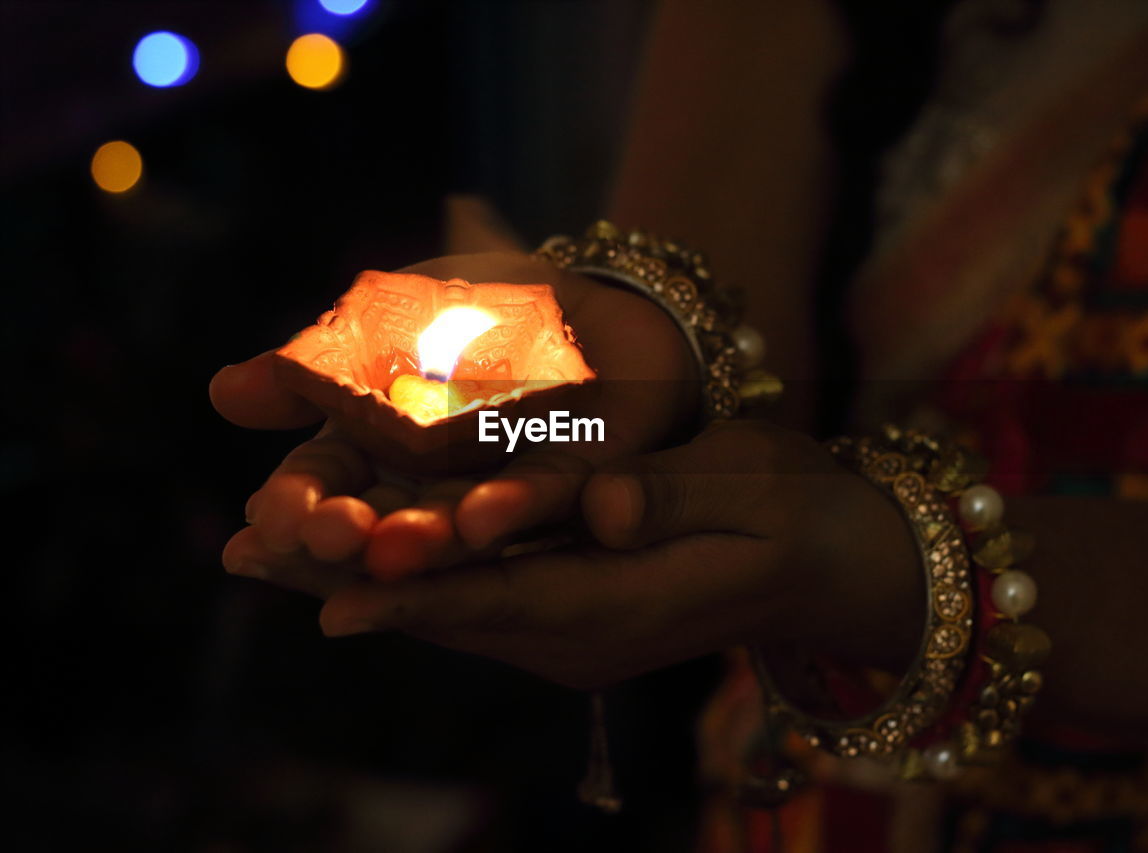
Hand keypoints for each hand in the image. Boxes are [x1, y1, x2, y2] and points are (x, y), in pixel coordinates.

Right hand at [212, 250, 697, 578]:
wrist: (587, 296)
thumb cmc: (473, 313)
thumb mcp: (385, 321)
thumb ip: (315, 364)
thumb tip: (223, 393)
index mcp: (378, 447)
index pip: (323, 484)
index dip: (295, 503)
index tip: (266, 522)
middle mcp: (432, 483)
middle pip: (382, 521)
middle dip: (352, 533)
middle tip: (328, 537)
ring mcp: (498, 487)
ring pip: (456, 526)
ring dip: (423, 539)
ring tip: (394, 547)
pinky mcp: (571, 480)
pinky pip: (540, 498)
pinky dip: (511, 507)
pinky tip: (481, 517)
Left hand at [229, 421, 925, 688]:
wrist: (827, 565)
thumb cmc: (795, 516)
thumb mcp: (749, 491)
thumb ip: (670, 497)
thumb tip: (605, 506)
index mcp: (621, 603)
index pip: (502, 599)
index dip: (414, 591)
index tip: (328, 590)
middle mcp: (578, 632)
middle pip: (445, 611)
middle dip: (347, 580)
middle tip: (248, 554)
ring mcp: (569, 630)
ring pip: (444, 607)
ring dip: (358, 579)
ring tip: (267, 550)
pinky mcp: (566, 610)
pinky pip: (470, 600)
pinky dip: (402, 576)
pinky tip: (352, 547)